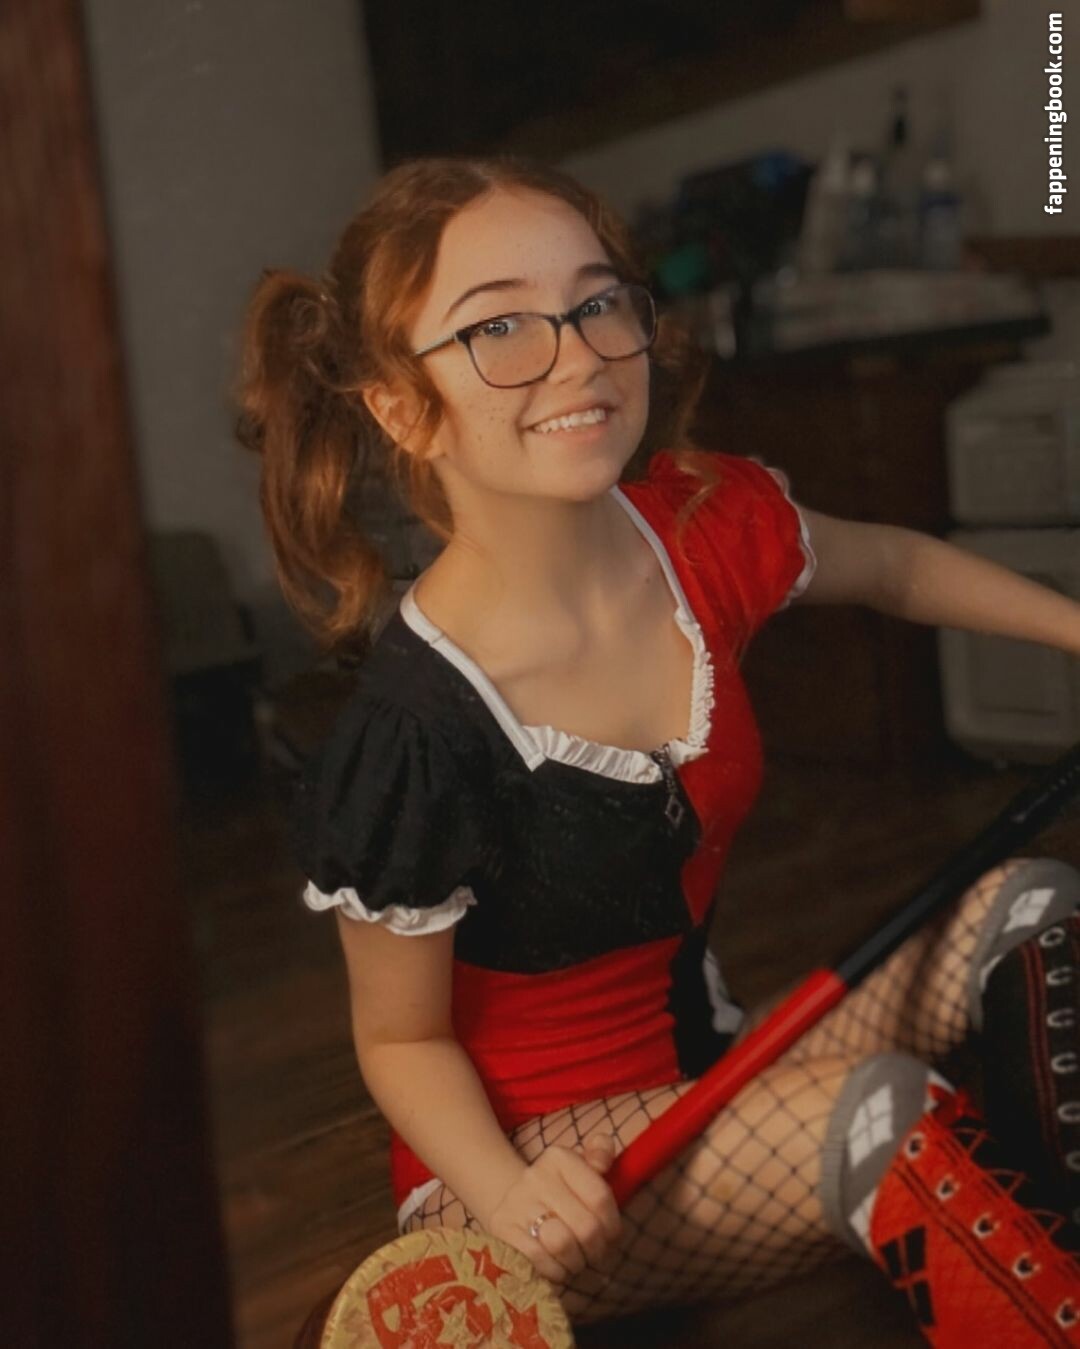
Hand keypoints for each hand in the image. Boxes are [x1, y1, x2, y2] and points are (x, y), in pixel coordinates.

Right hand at [485, 1130, 623, 1288]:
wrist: (511, 1203)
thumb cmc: (559, 1192)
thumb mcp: (580, 1170)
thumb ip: (600, 1156)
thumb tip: (605, 1149)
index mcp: (560, 1157)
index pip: (600, 1197)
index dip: (613, 1225)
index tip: (611, 1237)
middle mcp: (536, 1175)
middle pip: (586, 1227)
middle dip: (597, 1250)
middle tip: (595, 1255)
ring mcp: (516, 1202)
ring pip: (562, 1244)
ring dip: (576, 1262)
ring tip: (576, 1261)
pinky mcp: (502, 1229)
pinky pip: (539, 1260)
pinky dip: (554, 1271)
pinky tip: (557, 1267)